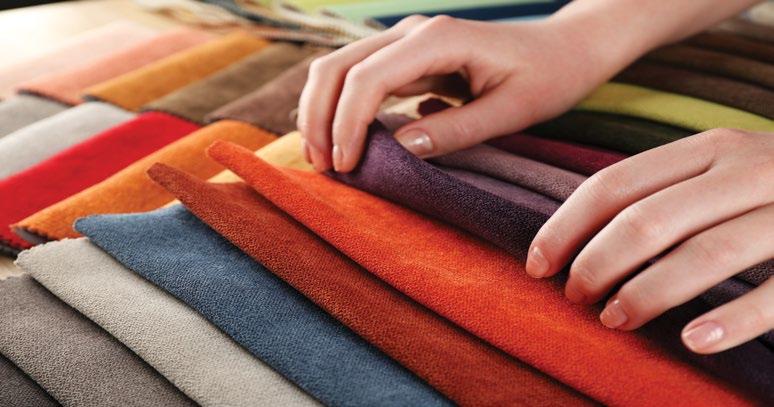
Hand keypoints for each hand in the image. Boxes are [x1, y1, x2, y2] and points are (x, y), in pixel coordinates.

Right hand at [297, 14, 615, 171]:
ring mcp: (407, 41)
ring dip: (322, 112)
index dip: (348, 124)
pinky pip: (359, 77)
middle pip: (338, 66)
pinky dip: (340, 108)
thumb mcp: (511, 112)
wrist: (565, 49)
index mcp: (439, 39)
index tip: (348, 169)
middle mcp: (414, 32)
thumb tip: (401, 149)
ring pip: (340, 68)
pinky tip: (342, 141)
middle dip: (320, 117)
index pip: (368, 78)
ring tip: (325, 160)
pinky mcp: (408, 57)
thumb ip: (456, 130)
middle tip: (325, 169)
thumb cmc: (548, 78)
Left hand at [526, 128, 773, 353]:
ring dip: (647, 293)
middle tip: (575, 298)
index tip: (536, 267)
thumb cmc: (768, 190)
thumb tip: (576, 241)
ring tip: (614, 320)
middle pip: (646, 221)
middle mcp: (746, 169)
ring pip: (703, 255)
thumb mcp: (717, 173)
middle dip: (596, 264)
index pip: (613, 184)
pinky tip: (695, 342)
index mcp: (708, 149)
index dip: (565, 228)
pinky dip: (734, 319)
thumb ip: (660, 194)